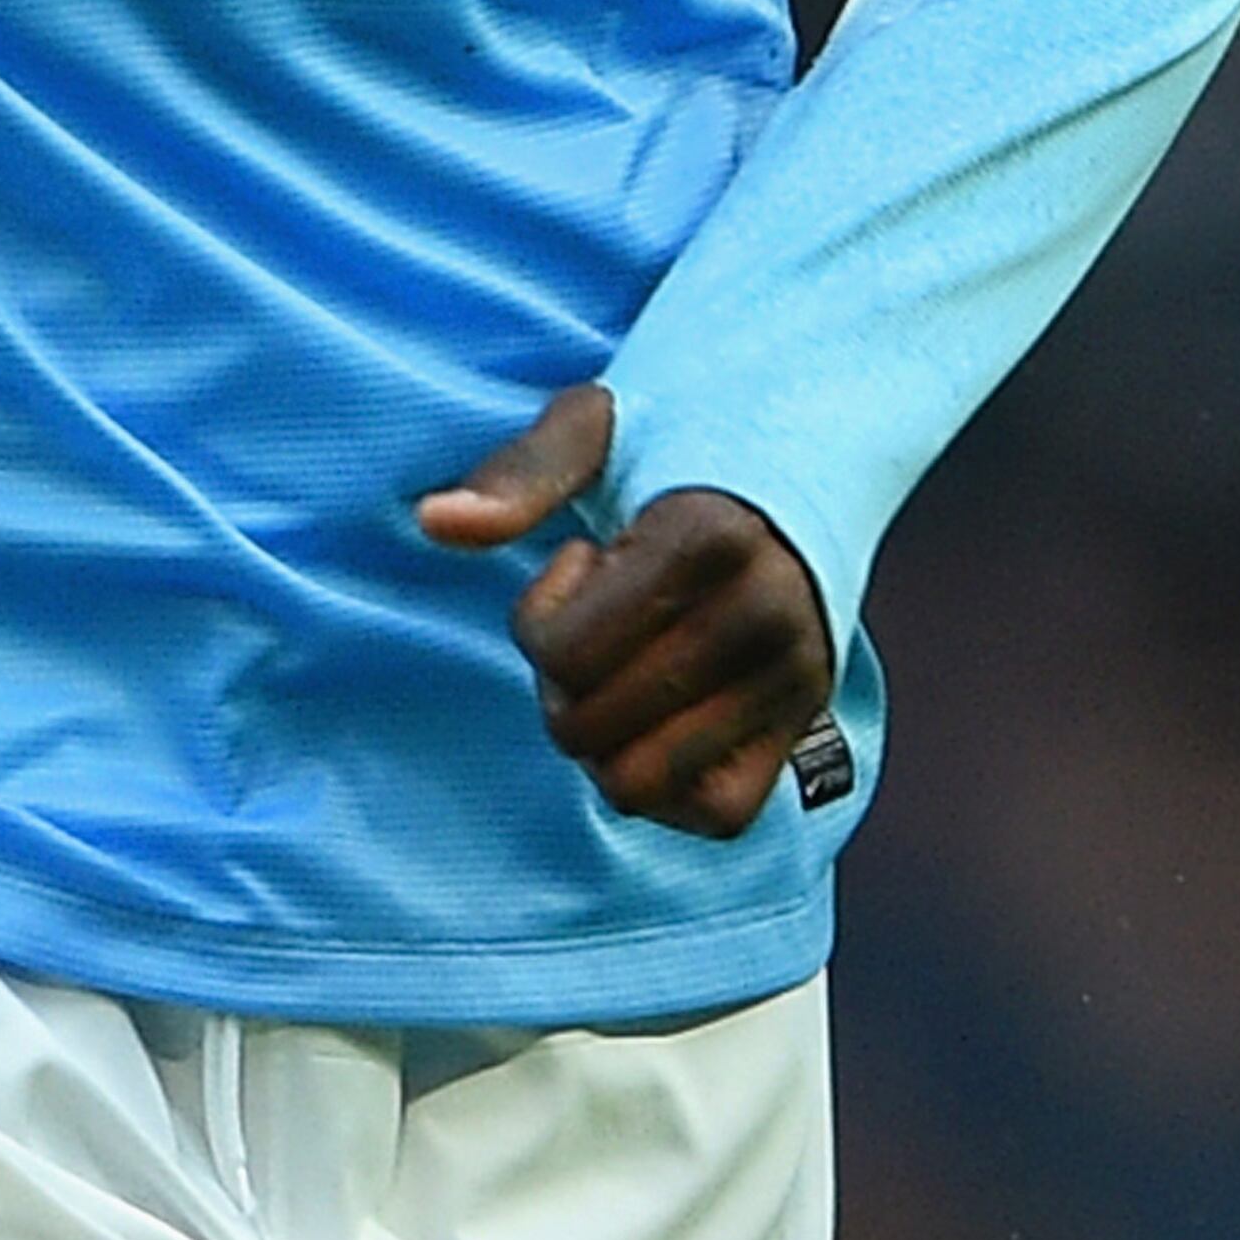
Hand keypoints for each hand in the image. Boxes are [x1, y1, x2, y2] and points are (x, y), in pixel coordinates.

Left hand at [417, 383, 833, 839]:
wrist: (802, 444)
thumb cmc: (680, 438)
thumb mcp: (595, 425)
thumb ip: (517, 477)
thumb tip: (436, 522)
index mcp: (708, 537)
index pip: (566, 653)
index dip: (539, 618)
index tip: (582, 562)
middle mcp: (762, 617)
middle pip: (587, 728)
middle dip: (561, 684)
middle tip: (594, 624)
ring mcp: (791, 680)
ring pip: (639, 785)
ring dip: (602, 740)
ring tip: (624, 669)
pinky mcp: (802, 723)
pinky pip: (717, 814)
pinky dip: (667, 787)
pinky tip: (658, 715)